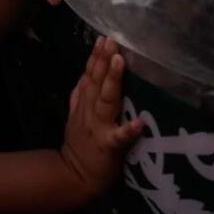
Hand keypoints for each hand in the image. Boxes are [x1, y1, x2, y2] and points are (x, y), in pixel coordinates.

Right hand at [60, 38, 143, 199]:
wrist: (74, 175)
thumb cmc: (80, 143)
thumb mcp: (75, 113)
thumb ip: (81, 92)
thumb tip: (88, 70)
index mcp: (83, 103)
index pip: (89, 76)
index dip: (96, 58)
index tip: (103, 39)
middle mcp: (89, 111)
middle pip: (96, 82)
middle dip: (103, 60)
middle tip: (111, 41)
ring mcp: (98, 127)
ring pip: (105, 100)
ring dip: (112, 81)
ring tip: (119, 62)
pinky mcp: (108, 146)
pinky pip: (120, 138)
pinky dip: (129, 130)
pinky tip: (139, 123)